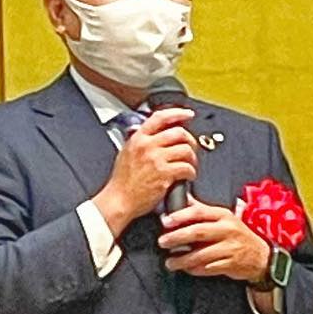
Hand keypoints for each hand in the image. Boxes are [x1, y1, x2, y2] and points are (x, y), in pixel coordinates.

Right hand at [91, 108, 197, 234]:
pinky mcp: (164, 175)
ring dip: (192, 158)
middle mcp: (147, 146)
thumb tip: (155, 134)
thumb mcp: (126, 152)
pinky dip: (191, 172)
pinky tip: (188, 176)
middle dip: (190, 140)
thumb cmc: (122, 182)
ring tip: (189, 165)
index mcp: (138, 138)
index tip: (188, 114)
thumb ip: (140, 141)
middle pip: (179, 133)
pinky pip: (186, 168)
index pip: (160, 117)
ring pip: (185, 150)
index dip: (178, 113)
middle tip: (192, 148)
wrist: (119, 200)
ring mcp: (156, 160)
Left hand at [157, 200, 271, 281]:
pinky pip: (209, 268)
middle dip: (177, 237)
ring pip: (202, 254)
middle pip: (198, 232)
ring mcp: (230, 248)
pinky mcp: (231, 264)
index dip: (180, 216)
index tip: (165, 221)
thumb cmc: (237, 235)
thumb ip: (202, 210)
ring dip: (183, 259)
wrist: (261, 256)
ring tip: (170, 262)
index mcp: (223, 216)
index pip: (199, 212)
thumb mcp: (223, 218)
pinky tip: (186, 269)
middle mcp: (228, 230)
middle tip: (162, 242)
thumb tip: (181, 198)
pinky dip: (196, 269)